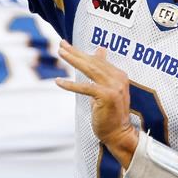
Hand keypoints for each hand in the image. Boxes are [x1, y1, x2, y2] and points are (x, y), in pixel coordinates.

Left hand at [55, 41, 137, 166]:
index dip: (82, 53)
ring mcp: (114, 87)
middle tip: (61, 44)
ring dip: (73, 60)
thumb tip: (100, 51)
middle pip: (93, 62)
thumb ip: (103, 71)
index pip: (98, 60)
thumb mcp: (107, 88)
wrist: (118, 133)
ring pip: (90, 69)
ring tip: (61, 52)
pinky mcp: (106, 96)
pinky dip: (70, 84)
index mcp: (119, 75)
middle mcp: (118, 78)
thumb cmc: (110, 112)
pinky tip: (58, 81)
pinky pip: (85, 87)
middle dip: (75, 52)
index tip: (67, 45)